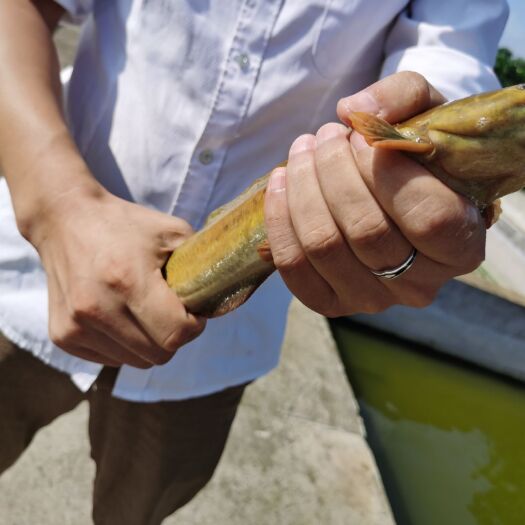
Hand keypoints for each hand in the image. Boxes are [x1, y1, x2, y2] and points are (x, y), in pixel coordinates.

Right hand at [33, 185, 204, 367]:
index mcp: (128, 281)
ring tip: (143, 310)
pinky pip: (112, 359)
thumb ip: (201, 266)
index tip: (193, 310)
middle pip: (159, 354)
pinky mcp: (63, 336)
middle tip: (172, 310)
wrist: (65, 220)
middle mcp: (97, 309)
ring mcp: (75, 326)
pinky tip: (120, 315)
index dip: (194, 325)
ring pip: (136, 361)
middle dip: (174, 335)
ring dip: (149, 342)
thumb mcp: (172, 232)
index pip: (176, 334)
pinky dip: (125, 344)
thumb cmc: (125, 224)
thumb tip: (220, 298)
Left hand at [264, 72, 485, 316]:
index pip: (428, 217)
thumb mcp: (425, 116)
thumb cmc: (415, 159)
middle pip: (365, 231)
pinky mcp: (329, 302)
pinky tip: (280, 181)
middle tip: (324, 135)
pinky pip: (293, 266)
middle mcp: (419, 285)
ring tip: (301, 150)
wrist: (392, 196)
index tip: (361, 137)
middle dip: (333, 171)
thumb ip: (402, 97)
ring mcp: (371, 299)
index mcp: (461, 246)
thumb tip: (352, 110)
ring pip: (324, 246)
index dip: (386, 171)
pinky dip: (279, 218)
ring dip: (302, 187)